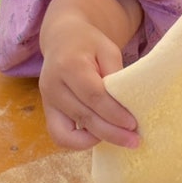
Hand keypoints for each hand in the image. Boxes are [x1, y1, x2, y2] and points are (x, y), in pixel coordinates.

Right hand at [38, 14, 139, 149]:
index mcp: (70, 65)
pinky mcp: (47, 110)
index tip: (133, 124)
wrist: (62, 40)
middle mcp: (53, 85)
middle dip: (111, 133)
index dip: (114, 113)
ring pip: (69, 132)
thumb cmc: (89, 44)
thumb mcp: (108, 50)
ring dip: (97, 139)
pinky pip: (58, 135)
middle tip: (134, 141)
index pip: (94, 96)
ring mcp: (47, 100)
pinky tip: (98, 136)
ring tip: (118, 138)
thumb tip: (126, 106)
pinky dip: (78, 142)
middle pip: (84, 116)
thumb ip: (116, 74)